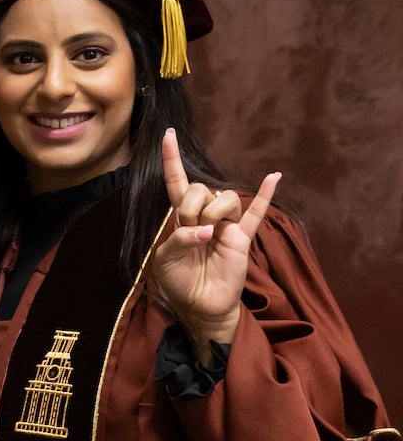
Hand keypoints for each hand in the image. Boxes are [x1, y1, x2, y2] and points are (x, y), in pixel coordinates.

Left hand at [150, 129, 278, 358]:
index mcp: (181, 218)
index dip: (172, 160)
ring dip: (214, 210)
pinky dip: (265, 196)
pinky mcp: (242, 238)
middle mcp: (204, 216)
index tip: (167, 135)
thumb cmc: (179, 282)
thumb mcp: (166, 260)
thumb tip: (207, 229)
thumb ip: (179, 239)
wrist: (200, 306)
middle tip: (191, 230)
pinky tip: (274, 177)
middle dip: (191, 206)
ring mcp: (225, 225)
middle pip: (200, 189)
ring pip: (225, 197)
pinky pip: (257, 214)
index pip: (176, 183)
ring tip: (209, 234)